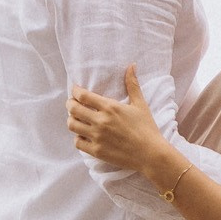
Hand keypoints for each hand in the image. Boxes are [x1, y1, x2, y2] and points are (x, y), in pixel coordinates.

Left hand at [68, 65, 177, 187]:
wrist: (150, 153)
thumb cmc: (147, 128)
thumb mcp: (140, 104)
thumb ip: (132, 84)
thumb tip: (131, 65)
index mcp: (110, 107)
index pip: (83, 95)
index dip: (75, 91)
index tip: (75, 90)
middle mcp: (100, 121)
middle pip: (73, 109)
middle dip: (70, 104)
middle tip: (73, 103)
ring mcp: (97, 137)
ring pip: (72, 125)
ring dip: (72, 120)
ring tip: (77, 118)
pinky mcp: (96, 151)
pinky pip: (77, 142)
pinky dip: (78, 137)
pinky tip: (84, 134)